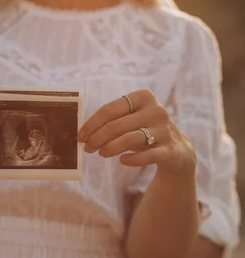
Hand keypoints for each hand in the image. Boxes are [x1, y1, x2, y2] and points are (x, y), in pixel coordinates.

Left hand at [78, 89, 195, 173]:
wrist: (177, 151)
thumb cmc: (145, 131)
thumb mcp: (132, 120)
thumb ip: (112, 121)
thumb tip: (84, 133)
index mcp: (143, 97)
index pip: (110, 109)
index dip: (92, 123)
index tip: (80, 136)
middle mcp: (156, 111)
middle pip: (117, 125)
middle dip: (97, 138)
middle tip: (87, 149)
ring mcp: (164, 130)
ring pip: (130, 139)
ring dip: (111, 148)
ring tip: (101, 154)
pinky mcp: (169, 150)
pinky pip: (147, 155)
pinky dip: (132, 159)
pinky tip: (122, 160)